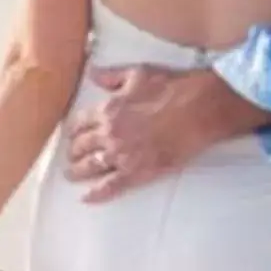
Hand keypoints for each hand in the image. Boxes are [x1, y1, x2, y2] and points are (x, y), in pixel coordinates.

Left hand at [61, 64, 269, 204]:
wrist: (200, 109)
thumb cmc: (173, 87)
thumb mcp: (138, 73)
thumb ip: (112, 76)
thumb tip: (92, 73)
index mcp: (108, 109)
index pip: (79, 123)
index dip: (73, 130)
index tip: (72, 134)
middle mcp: (110, 134)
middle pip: (81, 146)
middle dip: (73, 151)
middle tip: (70, 156)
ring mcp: (123, 155)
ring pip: (91, 167)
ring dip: (77, 172)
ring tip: (71, 175)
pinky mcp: (139, 172)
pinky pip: (111, 186)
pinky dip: (96, 194)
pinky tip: (86, 197)